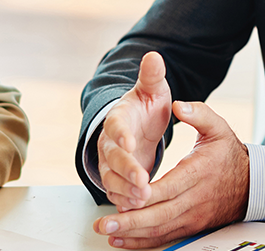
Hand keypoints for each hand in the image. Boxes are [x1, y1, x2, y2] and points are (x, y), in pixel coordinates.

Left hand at [93, 100, 248, 247]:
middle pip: (159, 215)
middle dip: (130, 221)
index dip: (145, 195)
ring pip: (160, 230)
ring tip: (108, 231)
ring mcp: (192, 217)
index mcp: (197, 173)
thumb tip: (179, 106)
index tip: (125, 195)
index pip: (168, 188)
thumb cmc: (231, 156)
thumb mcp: (218, 128)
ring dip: (132, 234)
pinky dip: (143, 242)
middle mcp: (193, 199)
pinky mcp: (190, 226)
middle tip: (105, 223)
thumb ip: (199, 114)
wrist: (252, 184)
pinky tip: (123, 240)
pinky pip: (165, 237)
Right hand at [98, 51, 173, 208]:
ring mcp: (110, 162)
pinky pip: (115, 192)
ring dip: (125, 190)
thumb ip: (152, 76)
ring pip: (111, 179)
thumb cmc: (145, 106)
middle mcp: (109, 141)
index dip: (122, 134)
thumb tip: (154, 55)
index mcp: (118, 118)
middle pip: (112, 157)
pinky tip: (135, 209)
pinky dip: (123, 201)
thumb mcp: (152, 89)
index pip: (116, 125)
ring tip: (142, 199)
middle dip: (126, 170)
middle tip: (142, 181)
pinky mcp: (116, 178)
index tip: (132, 142)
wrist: (137, 124)